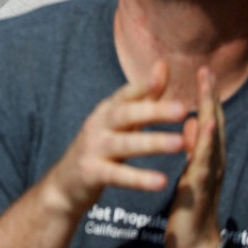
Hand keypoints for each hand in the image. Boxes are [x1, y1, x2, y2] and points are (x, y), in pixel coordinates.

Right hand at [40, 61, 187, 217]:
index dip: (144, 85)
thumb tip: (163, 64)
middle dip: (153, 111)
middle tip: (182, 109)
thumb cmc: (101, 147)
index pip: (125, 94)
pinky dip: (139, 178)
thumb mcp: (119, 121)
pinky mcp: (91, 173)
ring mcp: (93, 148)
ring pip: (123, 143)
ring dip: (152, 142)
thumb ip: (143, 96)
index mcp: (107, 111)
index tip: (165, 74)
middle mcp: (97, 125)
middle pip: (125, 114)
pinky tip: (161, 181)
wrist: (65, 183)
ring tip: (180, 143)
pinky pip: (117, 175)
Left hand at [164, 67, 225, 247]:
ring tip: (208, 89)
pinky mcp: (200, 188)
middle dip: (211, 97)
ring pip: (212, 140)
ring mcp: (209, 174)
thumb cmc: (191, 203)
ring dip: (211, 114)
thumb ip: (193, 145)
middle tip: (207, 71)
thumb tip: (193, 120)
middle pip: (214, 124)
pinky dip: (204, 144)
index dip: (207, 96)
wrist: (191, 241)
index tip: (202, 70)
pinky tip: (202, 126)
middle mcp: (212, 161)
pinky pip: (202, 163)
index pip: (208, 119)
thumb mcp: (191, 169)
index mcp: (206, 155)